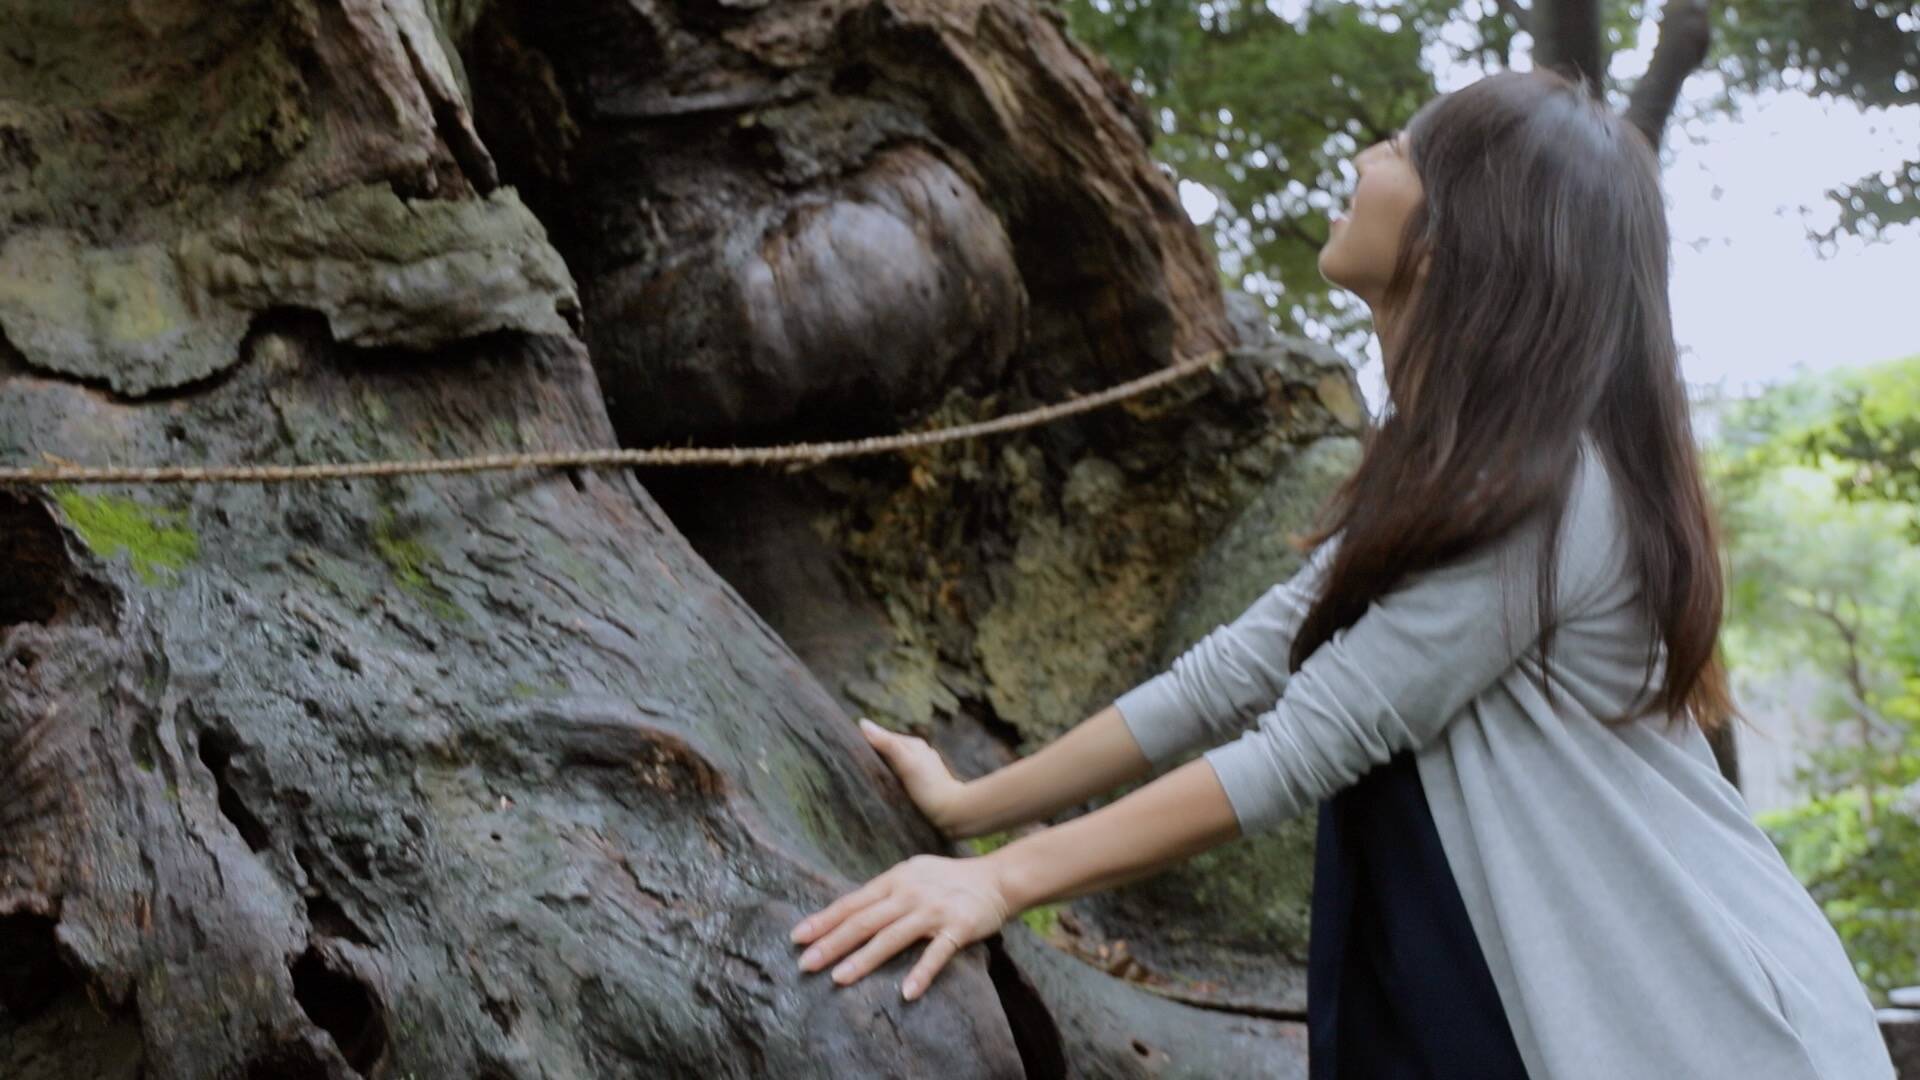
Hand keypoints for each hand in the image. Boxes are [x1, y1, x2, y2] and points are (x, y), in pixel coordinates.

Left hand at [790, 852, 1013, 1001]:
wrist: (997, 878)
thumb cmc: (947, 879)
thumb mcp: (911, 875)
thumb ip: (882, 893)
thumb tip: (845, 914)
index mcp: (895, 880)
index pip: (852, 903)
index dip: (824, 920)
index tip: (798, 938)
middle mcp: (910, 894)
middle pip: (864, 921)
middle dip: (832, 943)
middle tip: (806, 964)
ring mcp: (934, 911)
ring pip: (892, 937)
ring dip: (864, 959)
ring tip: (839, 979)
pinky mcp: (958, 928)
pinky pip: (937, 954)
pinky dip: (922, 973)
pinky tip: (907, 993)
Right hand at [858, 717, 974, 839]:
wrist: (953, 813)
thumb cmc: (929, 787)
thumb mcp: (906, 763)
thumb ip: (887, 744)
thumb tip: (862, 723)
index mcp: (913, 744)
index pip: (883, 736)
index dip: (865, 739)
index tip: (844, 743)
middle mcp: (918, 754)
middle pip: (889, 749)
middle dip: (872, 752)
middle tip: (847, 759)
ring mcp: (920, 770)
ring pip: (893, 764)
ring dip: (879, 766)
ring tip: (860, 773)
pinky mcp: (920, 786)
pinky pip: (898, 777)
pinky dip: (888, 779)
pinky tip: (881, 787)